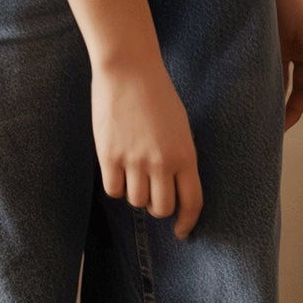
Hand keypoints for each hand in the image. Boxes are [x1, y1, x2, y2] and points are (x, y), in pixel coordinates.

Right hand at [91, 51, 203, 238]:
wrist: (129, 71)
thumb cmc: (158, 97)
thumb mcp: (181, 130)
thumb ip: (180, 160)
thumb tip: (175, 190)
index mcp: (186, 156)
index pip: (192, 202)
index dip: (187, 222)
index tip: (181, 231)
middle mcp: (162, 162)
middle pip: (161, 208)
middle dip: (158, 208)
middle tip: (153, 196)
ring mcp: (134, 160)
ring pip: (136, 201)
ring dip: (136, 194)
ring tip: (134, 173)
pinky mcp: (109, 156)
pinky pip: (113, 191)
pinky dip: (116, 187)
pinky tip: (118, 171)